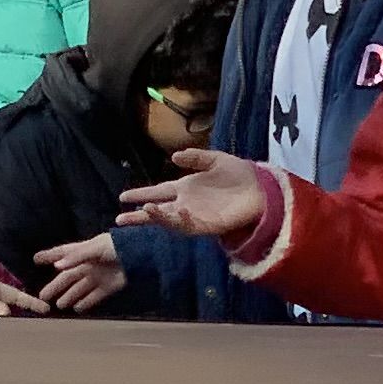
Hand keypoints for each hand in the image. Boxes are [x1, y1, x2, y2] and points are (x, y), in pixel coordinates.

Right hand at [34, 233, 129, 313]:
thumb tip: (56, 267)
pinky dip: (86, 302)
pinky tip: (77, 309)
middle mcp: (89, 264)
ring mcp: (99, 276)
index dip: (50, 255)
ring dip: (69, 296)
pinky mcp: (109, 286)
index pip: (63, 253)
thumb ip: (76, 257)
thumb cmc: (118, 246)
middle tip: (43, 296)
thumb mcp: (96, 248)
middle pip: (68, 276)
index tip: (36, 259)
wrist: (143, 254)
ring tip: (59, 305)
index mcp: (84, 251)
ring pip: (80, 288)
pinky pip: (94, 296)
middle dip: (56, 286)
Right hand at [119, 147, 272, 243]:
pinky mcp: (207, 226)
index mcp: (185, 188)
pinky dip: (177, 220)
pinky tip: (174, 211)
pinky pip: (187, 226)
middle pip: (156, 212)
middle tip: (119, 220)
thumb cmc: (241, 175)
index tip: (122, 198)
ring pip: (168, 220)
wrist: (263, 190)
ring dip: (155, 218)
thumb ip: (196, 157)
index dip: (140, 195)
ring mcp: (195, 216)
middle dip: (137, 216)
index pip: (157, 193)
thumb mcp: (216, 159)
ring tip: (143, 211)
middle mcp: (186, 204)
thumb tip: (174, 158)